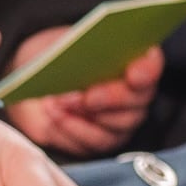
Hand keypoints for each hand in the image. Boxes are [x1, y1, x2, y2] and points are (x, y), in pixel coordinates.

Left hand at [5, 43, 163, 157]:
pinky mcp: (105, 138)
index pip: (151, 65)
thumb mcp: (62, 45)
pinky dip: (74, 129)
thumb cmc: (55, 57)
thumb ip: (80, 48)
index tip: (133, 75)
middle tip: (88, 96)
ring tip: (61, 103)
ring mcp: (123, 117)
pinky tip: (57, 117)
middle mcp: (136, 90)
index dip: (146, 70)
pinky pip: (96, 140)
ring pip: (120, 122)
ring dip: (88, 114)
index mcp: (133, 58)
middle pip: (139, 98)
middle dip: (112, 97)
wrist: (35, 84)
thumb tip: (88, 54)